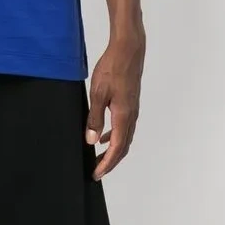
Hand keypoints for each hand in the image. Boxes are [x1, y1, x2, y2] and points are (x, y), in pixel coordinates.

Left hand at [86, 29, 145, 180]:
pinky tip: (103, 136)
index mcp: (124, 116)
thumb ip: (95, 118)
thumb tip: (91, 141)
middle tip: (97, 171)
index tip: (96, 174)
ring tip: (99, 158)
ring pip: (124, 138)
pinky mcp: (130, 103)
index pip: (116, 148)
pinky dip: (114, 136)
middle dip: (110, 162)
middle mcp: (131, 116)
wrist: (128, 50)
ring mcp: (132, 110)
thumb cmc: (112, 68)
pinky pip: (124, 127)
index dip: (106, 164)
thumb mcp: (98, 94)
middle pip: (123, 147)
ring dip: (113, 150)